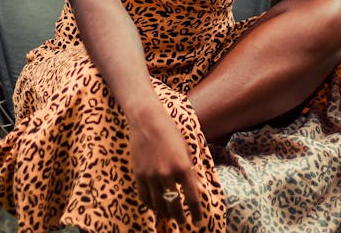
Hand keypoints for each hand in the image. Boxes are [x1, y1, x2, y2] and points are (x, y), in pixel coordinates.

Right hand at [128, 105, 203, 224]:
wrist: (146, 119)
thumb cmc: (170, 131)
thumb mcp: (185, 150)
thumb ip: (192, 173)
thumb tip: (201, 191)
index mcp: (183, 167)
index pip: (192, 198)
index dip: (196, 212)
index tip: (198, 220)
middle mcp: (167, 173)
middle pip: (175, 205)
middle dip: (180, 217)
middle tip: (184, 222)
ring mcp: (151, 175)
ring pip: (158, 204)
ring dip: (166, 213)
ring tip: (170, 215)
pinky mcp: (139, 174)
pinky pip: (144, 197)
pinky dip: (151, 205)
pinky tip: (156, 206)